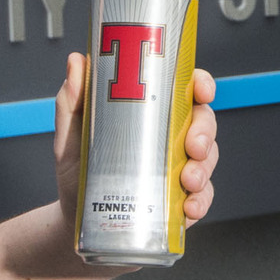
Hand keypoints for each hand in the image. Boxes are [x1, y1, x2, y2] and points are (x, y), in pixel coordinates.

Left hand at [53, 55, 221, 230]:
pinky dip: (200, 201)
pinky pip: (202, 197)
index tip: (201, 90)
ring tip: (187, 181)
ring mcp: (179, 168)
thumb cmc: (78, 172)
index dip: (201, 84)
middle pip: (204, 122)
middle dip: (206, 132)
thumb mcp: (71, 135)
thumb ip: (72, 101)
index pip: (185, 90)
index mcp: (151, 114)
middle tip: (194, 146)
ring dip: (204, 169)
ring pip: (208, 160)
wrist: (76, 219)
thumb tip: (77, 60)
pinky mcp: (180, 200)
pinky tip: (188, 207)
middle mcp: (170, 137)